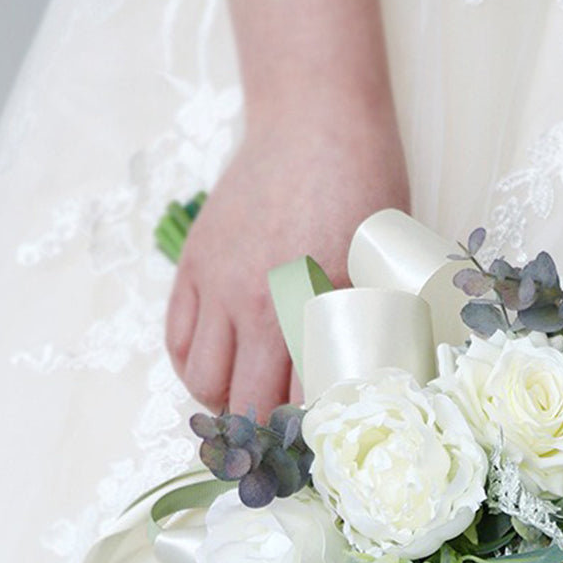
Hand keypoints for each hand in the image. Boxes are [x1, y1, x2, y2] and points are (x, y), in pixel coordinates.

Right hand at [165, 102, 409, 415]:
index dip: (315, 434)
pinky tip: (220, 367)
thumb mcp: (386, 267)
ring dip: (225, 403)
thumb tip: (374, 391)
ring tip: (249, 399)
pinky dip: (193, 367)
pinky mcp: (194, 267)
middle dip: (268, 432)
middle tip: (287, 433)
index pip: (305, 408)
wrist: (315, 121)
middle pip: (247, 407)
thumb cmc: (366, 193)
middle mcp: (260, 308)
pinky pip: (176, 341)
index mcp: (316, 313)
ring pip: (202, 383)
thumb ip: (374, 331)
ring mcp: (219, 287)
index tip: (325, 441)